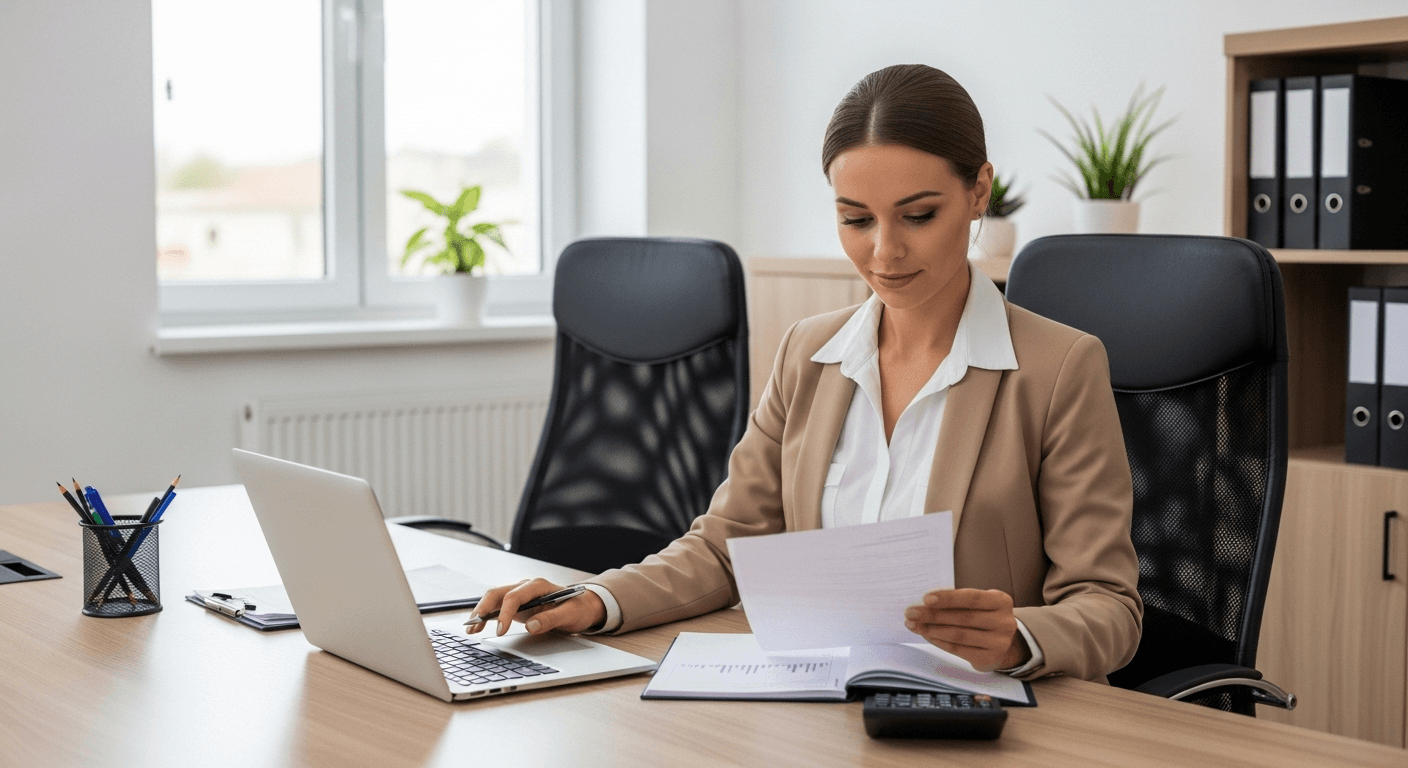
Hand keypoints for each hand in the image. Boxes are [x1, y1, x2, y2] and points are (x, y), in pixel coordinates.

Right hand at [465, 578, 606, 637]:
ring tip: (471, 628)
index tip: (501, 630)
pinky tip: (476, 626)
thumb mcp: (570, 615)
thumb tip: (531, 626)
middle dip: (484, 608)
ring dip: (481, 611)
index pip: (514, 596)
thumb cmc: (577, 608)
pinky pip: (497, 606)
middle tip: (475, 626)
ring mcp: (520, 594)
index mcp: (538, 585)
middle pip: (498, 593)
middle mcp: (526, 587)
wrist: (582, 606)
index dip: (505, 613)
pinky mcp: (517, 604)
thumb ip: (552, 619)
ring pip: (494, 598)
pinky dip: (486, 615)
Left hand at [903, 588, 1026, 671]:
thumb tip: (925, 603)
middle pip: (963, 617)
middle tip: (910, 613)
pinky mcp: (989, 659)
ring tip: (914, 625)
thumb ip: (958, 602)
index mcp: (1001, 601)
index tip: (925, 598)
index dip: (948, 598)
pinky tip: (926, 635)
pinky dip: (939, 642)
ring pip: (959, 635)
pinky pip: (958, 649)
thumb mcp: (979, 605)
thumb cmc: (983, 617)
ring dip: (932, 629)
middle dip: (933, 615)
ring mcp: (999, 643)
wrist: (1003, 644)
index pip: (972, 598)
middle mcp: (1004, 622)